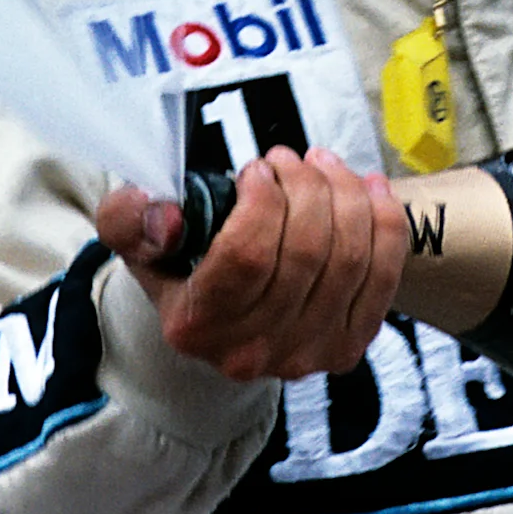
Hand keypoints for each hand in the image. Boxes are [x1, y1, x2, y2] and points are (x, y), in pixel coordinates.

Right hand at [96, 147, 405, 381]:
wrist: (222, 309)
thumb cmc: (183, 259)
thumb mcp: (136, 233)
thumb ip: (128, 218)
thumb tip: (166, 218)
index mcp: (195, 325)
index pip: (247, 255)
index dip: (264, 199)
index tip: (257, 169)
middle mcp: (250, 352)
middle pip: (307, 253)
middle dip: (307, 186)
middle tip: (292, 158)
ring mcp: (305, 355)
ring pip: (350, 259)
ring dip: (346, 195)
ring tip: (323, 166)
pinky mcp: (349, 347)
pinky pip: (384, 274)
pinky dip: (384, 222)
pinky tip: (368, 189)